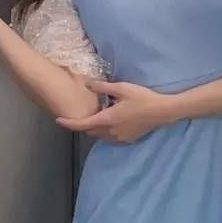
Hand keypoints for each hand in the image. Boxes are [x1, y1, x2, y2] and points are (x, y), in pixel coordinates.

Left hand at [55, 80, 176, 142]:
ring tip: (96, 115)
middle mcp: (111, 132)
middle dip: (82, 125)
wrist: (162, 111)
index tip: (58, 121)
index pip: (82, 125)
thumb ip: (103, 87)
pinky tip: (111, 120)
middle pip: (90, 131)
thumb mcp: (121, 88)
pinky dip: (105, 130)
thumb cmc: (142, 98)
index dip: (69, 124)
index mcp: (107, 120)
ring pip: (100, 135)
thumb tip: (87, 84)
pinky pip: (110, 137)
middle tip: (78, 114)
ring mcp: (120, 137)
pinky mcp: (128, 139)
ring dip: (95, 128)